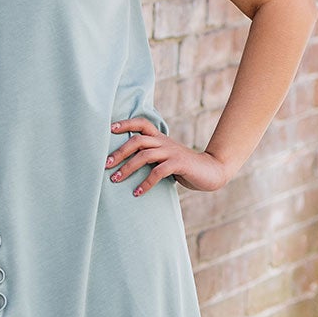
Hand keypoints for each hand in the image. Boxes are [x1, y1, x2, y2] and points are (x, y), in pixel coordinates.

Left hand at [105, 118, 233, 195]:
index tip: (109, 129)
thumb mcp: (166, 157)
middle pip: (137, 140)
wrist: (211, 171)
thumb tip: (126, 165)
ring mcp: (171, 152)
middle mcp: (164, 142)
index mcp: (160, 138)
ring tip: (115, 180)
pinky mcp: (179, 164)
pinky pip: (158, 172)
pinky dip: (145, 183)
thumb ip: (151, 157)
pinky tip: (137, 193)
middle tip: (106, 165)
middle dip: (119, 152)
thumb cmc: (184, 167)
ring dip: (127, 168)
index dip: (126, 123)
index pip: (142, 123)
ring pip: (144, 155)